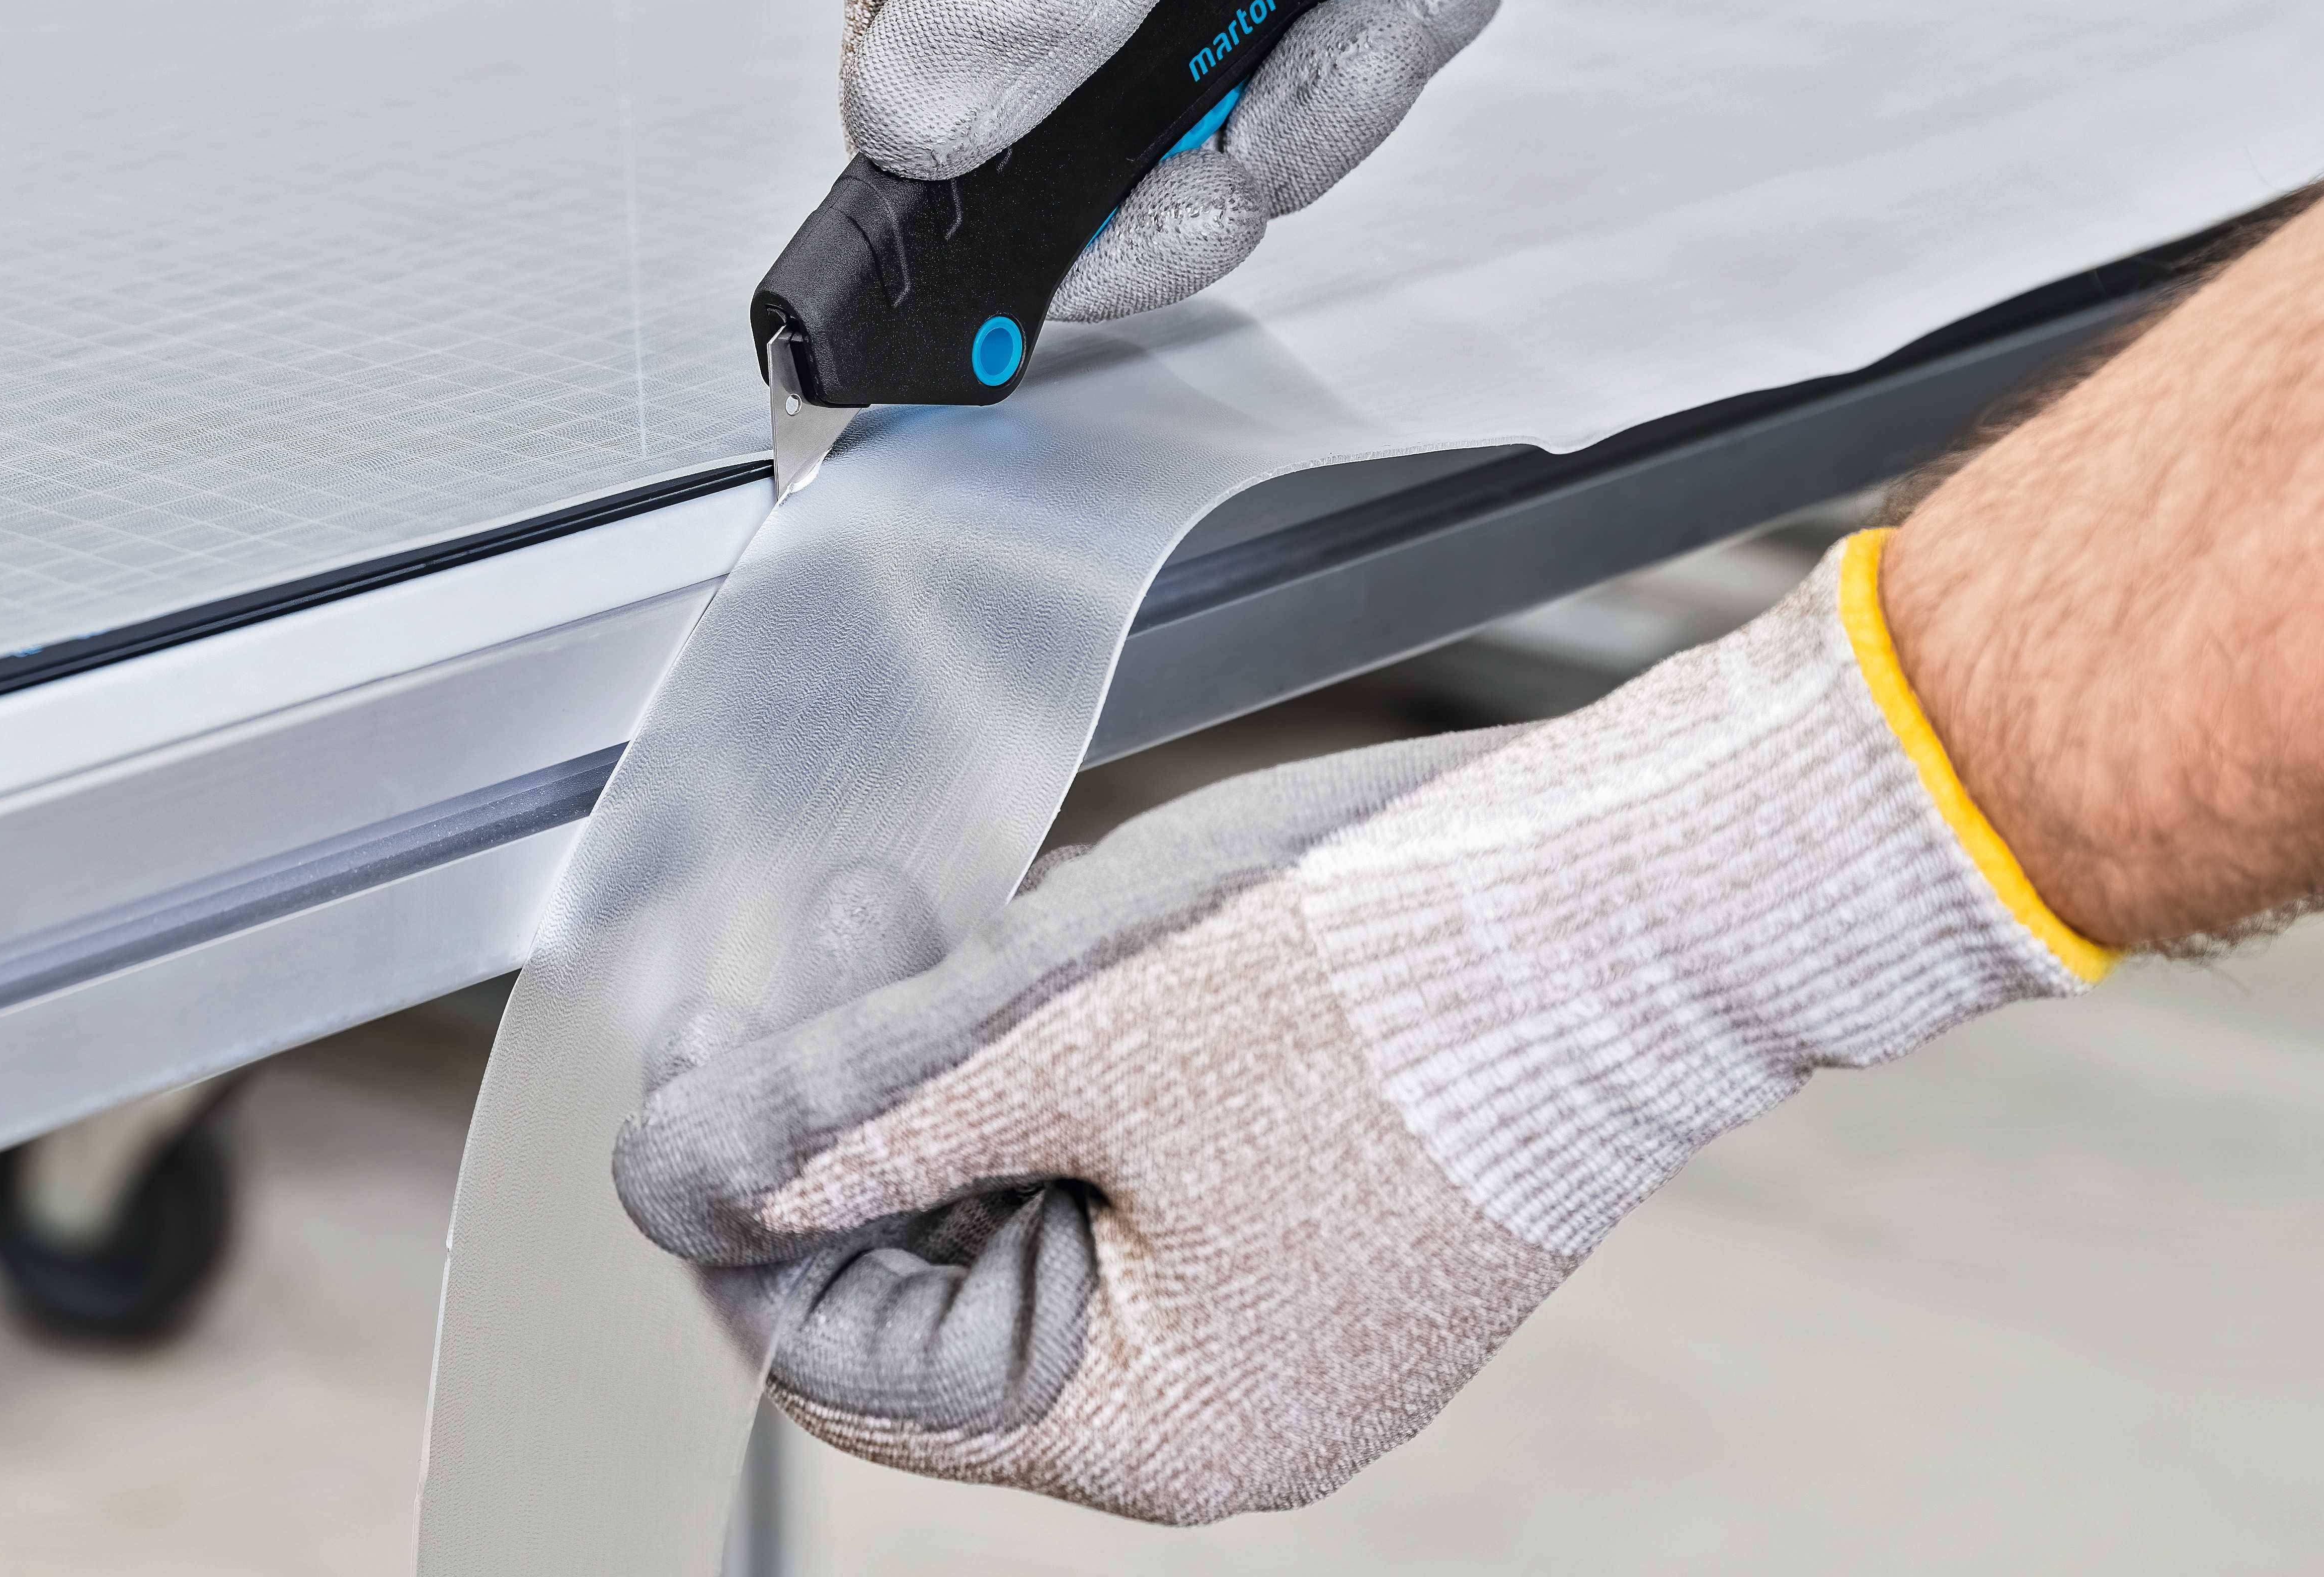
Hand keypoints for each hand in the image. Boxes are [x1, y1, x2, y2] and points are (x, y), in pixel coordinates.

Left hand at [612, 537, 2108, 1522]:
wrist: (1636, 900)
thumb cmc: (1384, 977)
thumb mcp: (1058, 1038)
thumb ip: (853, 1118)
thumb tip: (689, 1174)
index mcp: (1153, 1422)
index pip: (856, 1362)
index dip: (746, 1215)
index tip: (687, 1075)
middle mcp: (1223, 1413)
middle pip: (941, 1285)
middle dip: (843, 1122)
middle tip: (789, 955)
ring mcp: (1284, 1321)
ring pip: (1030, 1212)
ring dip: (937, 1079)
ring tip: (883, 923)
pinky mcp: (1325, 1224)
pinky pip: (1128, 1175)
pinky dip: (1049, 1076)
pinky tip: (1007, 955)